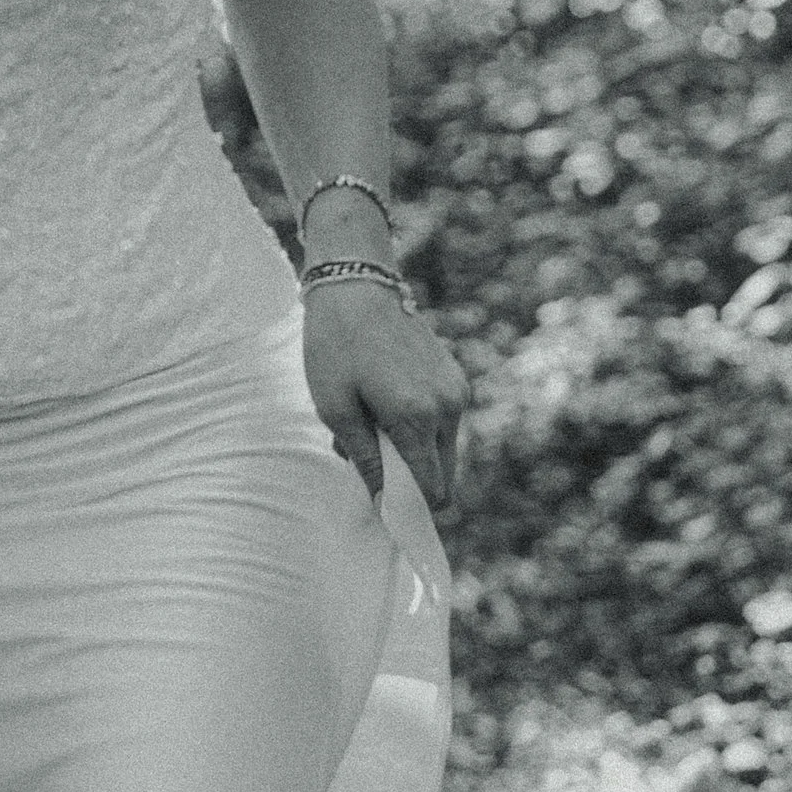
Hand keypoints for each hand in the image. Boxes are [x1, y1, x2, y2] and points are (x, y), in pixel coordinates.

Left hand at [302, 284, 465, 508]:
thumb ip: (363, 456)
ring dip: (411, 448)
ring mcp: (457, 390)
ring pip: (442, 448)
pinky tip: (384, 402)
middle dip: (408, 475)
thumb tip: (381, 498)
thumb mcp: (334, 406)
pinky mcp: (455, 377)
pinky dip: (418, 425)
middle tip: (366, 452)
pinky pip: (443, 422)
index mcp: (418, 417)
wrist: (356, 285)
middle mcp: (448, 407)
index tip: (384, 506)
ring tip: (371, 420)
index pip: (433, 488)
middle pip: (442, 472)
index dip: (410, 506)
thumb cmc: (334, 345)